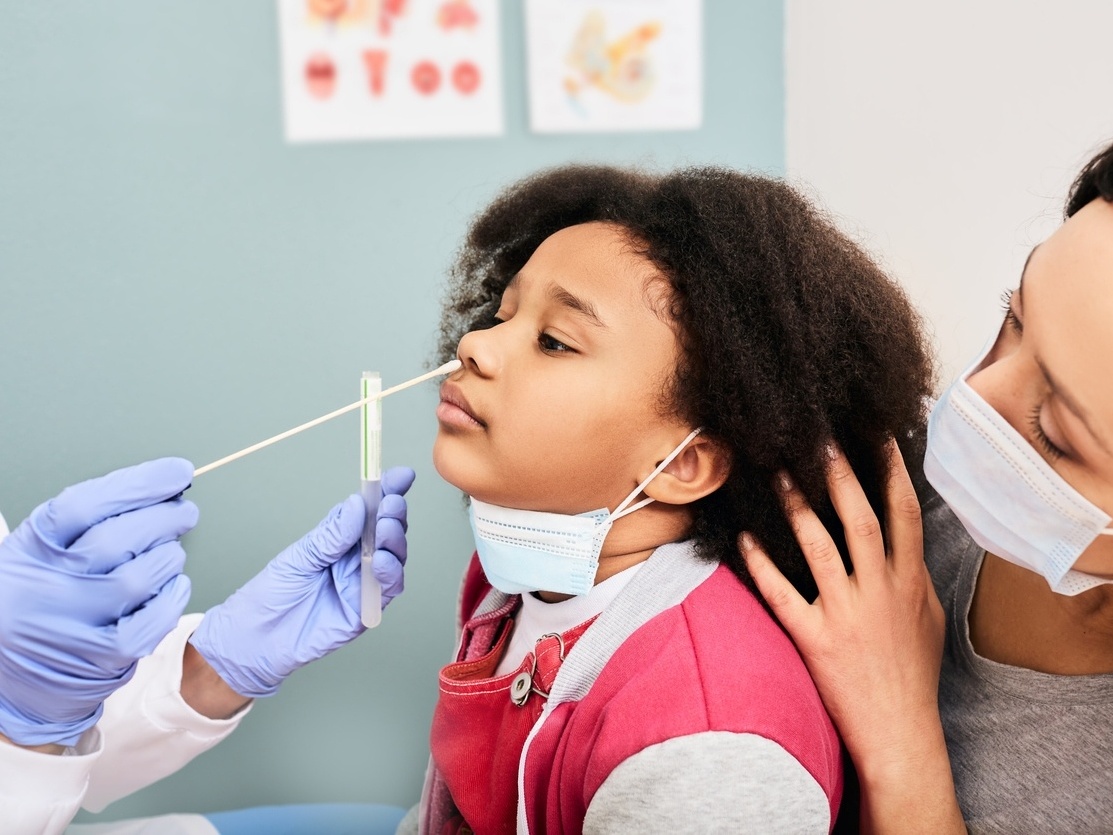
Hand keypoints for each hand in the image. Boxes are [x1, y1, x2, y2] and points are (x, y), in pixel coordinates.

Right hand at [0, 458, 195, 746]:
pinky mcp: (101, 659)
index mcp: (30, 551)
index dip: (139, 484)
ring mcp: (72, 627)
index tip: (177, 472)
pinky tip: (172, 585)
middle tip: (185, 511)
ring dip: (168, 558)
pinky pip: (152, 620)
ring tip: (171, 552)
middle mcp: (46, 588)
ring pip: (138, 579)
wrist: (10, 675)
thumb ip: (89, 522)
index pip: (85, 506)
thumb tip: (164, 487)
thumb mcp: (40, 553)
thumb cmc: (39, 597)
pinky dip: (173, 596)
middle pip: (116, 540)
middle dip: (164, 518)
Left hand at [189, 467, 415, 698]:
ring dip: (396, 540)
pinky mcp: (367, 608)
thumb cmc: (272, 594)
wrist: (256, 638)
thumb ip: (332, 534)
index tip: (401, 475)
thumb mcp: (299, 556)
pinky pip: (389, 587)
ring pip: (396, 555)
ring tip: (385, 531)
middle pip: (389, 528)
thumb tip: (357, 504)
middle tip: (390, 504)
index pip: (371, 509)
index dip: (388, 490)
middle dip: (395, 513)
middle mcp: (358, 557)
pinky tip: (382, 562)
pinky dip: (391, 572)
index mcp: (341, 537)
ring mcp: (364, 581)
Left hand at [740, 440, 962, 832]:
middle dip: (842, 476)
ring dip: (798, 507)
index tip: (878, 435)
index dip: (893, 472)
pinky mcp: (815, 639)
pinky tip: (745, 538)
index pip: (904, 516)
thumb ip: (915, 578)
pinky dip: (762, 564)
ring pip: (820, 548)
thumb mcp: (929, 622)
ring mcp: (847, 615)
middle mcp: (881, 593)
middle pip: (861, 521)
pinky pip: (783, 594)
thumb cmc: (913, 677)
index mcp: (910, 584)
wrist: (900, 735)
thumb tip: (905, 542)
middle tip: (820, 438)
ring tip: (777, 472)